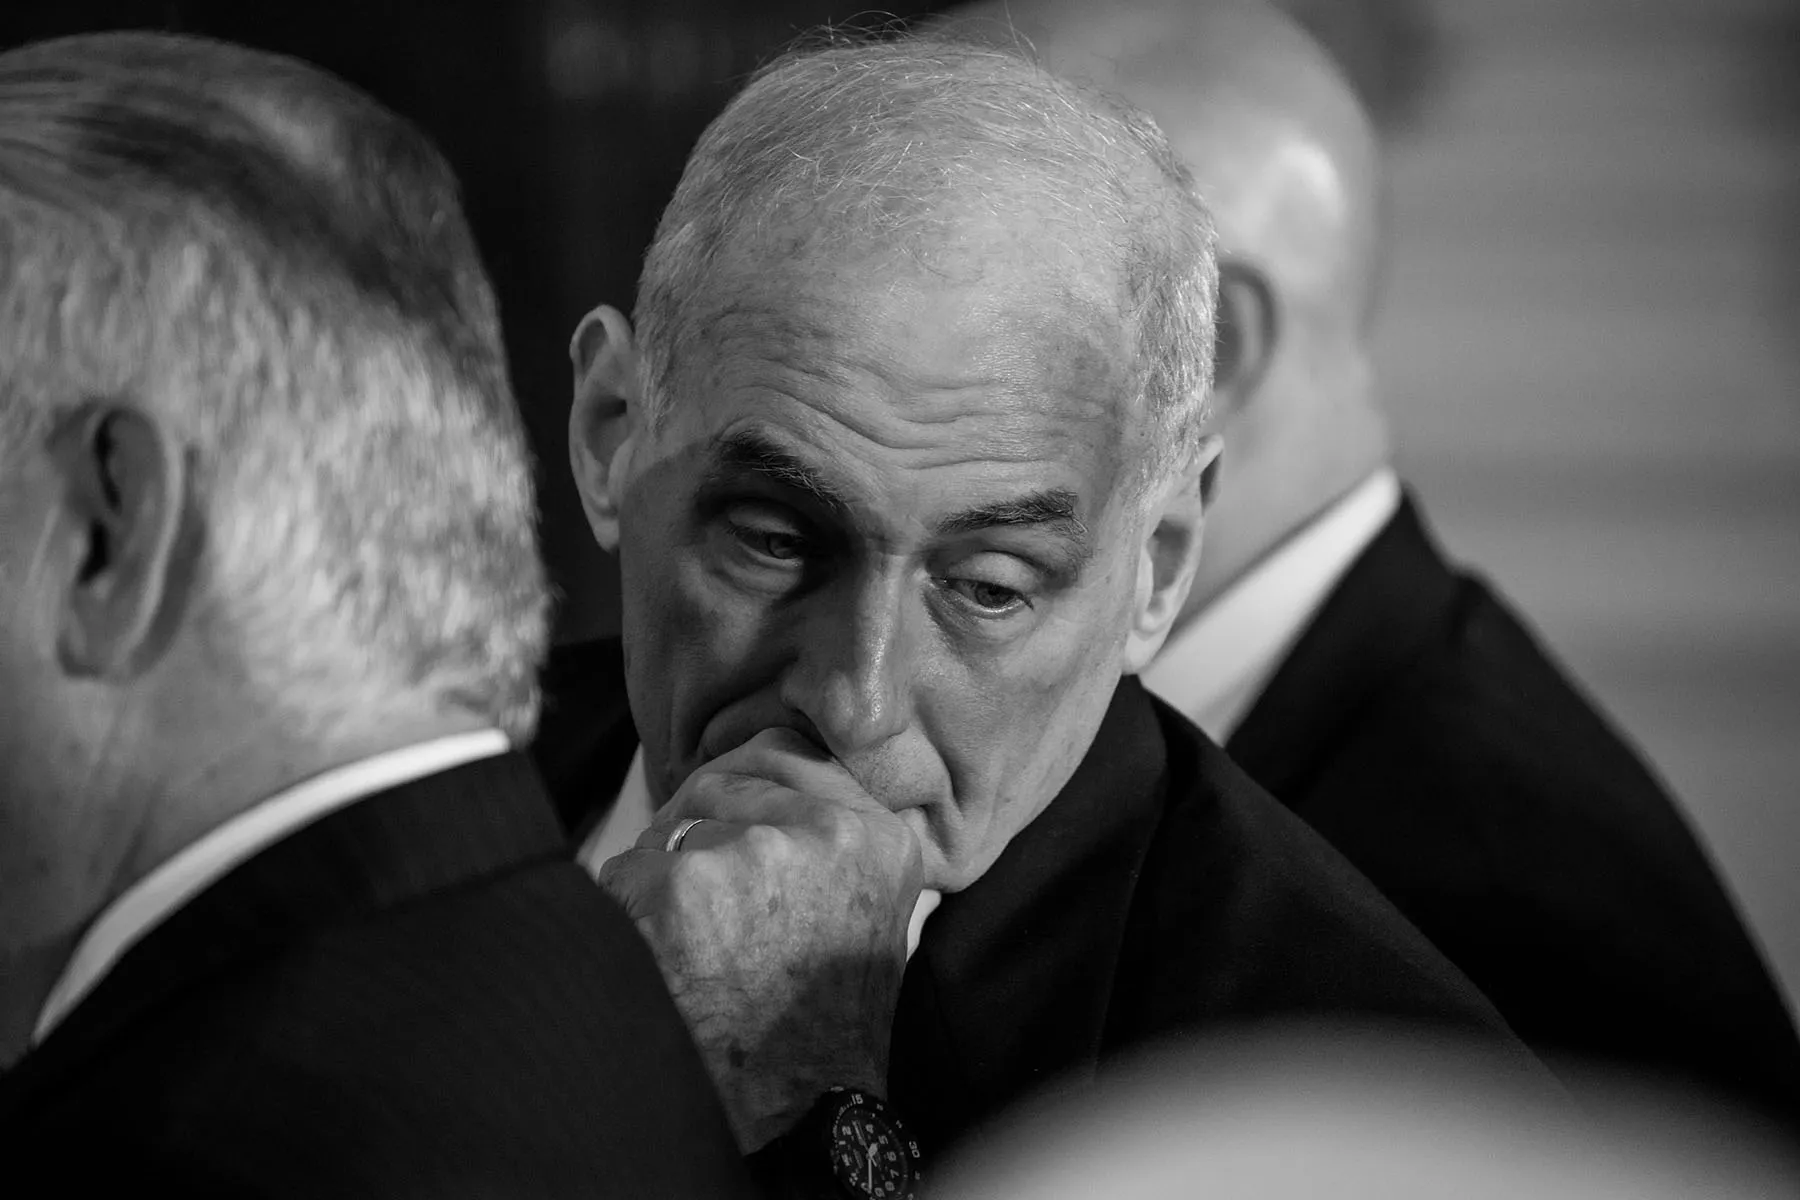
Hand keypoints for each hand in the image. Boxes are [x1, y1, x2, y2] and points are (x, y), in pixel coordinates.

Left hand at [598, 728, 923, 1151]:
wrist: (795, 1117)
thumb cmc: (824, 1025)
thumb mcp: (866, 916)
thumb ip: (832, 835)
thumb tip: (763, 764)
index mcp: (878, 838)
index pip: (788, 756)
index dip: (743, 785)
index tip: (726, 816)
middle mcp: (824, 834)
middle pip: (722, 781)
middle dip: (695, 825)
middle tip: (701, 895)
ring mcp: (749, 856)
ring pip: (671, 827)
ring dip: (663, 874)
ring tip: (692, 941)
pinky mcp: (681, 887)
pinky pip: (627, 869)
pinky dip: (629, 912)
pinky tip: (663, 958)